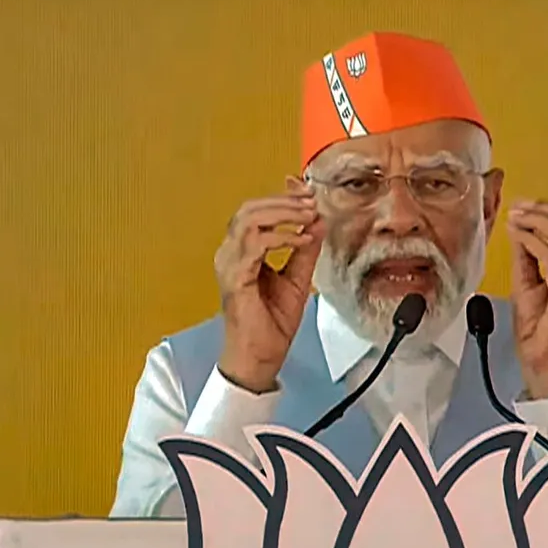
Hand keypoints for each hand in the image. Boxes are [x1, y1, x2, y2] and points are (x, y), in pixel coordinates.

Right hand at [214, 178, 325, 392]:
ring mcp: (228, 265)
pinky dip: (282, 238)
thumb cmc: (271, 324)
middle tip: (312, 202)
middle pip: (249, 209)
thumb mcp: (297, 279)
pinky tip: (301, 240)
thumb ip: (305, 250)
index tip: (307, 190)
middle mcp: (229, 254)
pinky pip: (256, 244)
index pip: (255, 211)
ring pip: (249, 219)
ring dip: (283, 213)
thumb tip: (318, 222)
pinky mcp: (235, 278)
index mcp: (240, 252)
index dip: (281, 197)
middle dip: (284, 201)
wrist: (260, 357)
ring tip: (308, 215)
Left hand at [506, 199, 547, 399]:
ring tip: (519, 216)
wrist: (546, 367)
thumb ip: (527, 257)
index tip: (526, 204)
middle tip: (521, 205)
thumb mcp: (529, 285)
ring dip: (542, 222)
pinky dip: (535, 243)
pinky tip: (520, 236)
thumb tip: (518, 226)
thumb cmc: (541, 332)